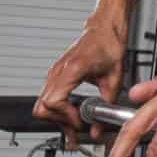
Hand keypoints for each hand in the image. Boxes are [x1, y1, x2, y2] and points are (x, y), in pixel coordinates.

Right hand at [33, 17, 126, 148]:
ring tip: (75, 124)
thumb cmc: (109, 44)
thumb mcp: (114, 78)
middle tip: (76, 129)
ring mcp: (54, 72)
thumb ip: (107, 104)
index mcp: (72, 69)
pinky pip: (47, 97)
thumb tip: (98, 128)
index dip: (65, 116)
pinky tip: (72, 113)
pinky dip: (57, 109)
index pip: (54, 101)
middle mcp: (58, 71)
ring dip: (57, 118)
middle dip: (59, 122)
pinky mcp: (55, 75)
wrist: (104, 28)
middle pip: (42, 107)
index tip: (80, 121)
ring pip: (41, 104)